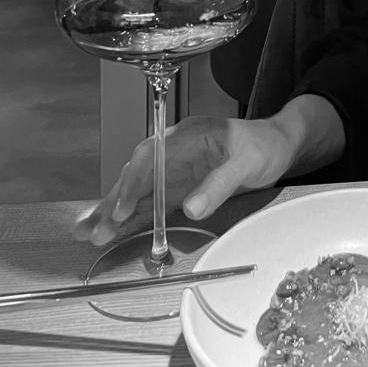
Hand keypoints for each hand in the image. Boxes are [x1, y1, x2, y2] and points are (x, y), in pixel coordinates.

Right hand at [73, 114, 297, 246]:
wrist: (278, 145)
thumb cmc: (264, 146)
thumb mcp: (248, 162)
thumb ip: (220, 183)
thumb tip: (192, 207)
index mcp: (190, 135)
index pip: (152, 157)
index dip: (134, 183)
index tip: (121, 209)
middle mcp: (176, 150)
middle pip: (138, 174)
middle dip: (114, 201)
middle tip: (93, 229)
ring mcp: (175, 169)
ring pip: (139, 190)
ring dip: (114, 211)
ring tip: (88, 233)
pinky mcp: (179, 187)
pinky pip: (150, 202)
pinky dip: (130, 216)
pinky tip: (110, 230)